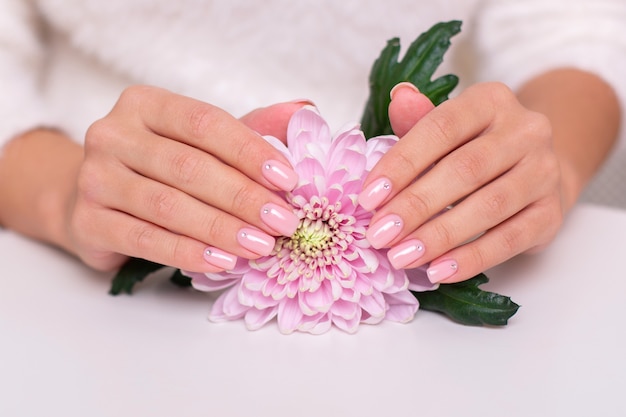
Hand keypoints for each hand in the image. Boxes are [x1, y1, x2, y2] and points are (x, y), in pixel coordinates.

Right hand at [69, 85, 306, 271]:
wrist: (95, 196)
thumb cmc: (163, 166)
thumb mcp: (206, 140)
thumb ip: (253, 127)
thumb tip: (306, 111)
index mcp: (145, 104)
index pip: (204, 123)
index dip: (250, 152)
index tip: (289, 180)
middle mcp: (112, 134)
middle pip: (188, 166)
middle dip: (243, 197)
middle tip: (283, 222)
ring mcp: (95, 178)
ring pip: (167, 205)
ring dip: (221, 228)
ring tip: (261, 246)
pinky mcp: (87, 221)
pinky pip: (143, 239)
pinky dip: (186, 252)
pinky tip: (221, 262)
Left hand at [359, 82, 562, 283]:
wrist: (536, 170)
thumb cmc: (474, 149)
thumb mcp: (447, 129)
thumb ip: (419, 120)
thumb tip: (398, 97)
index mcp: (490, 101)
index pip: (441, 128)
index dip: (401, 164)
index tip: (368, 198)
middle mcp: (525, 131)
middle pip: (465, 170)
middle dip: (415, 205)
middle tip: (379, 234)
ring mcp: (543, 172)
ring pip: (489, 207)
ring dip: (439, 236)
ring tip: (402, 257)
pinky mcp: (552, 213)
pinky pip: (511, 239)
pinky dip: (472, 258)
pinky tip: (439, 271)